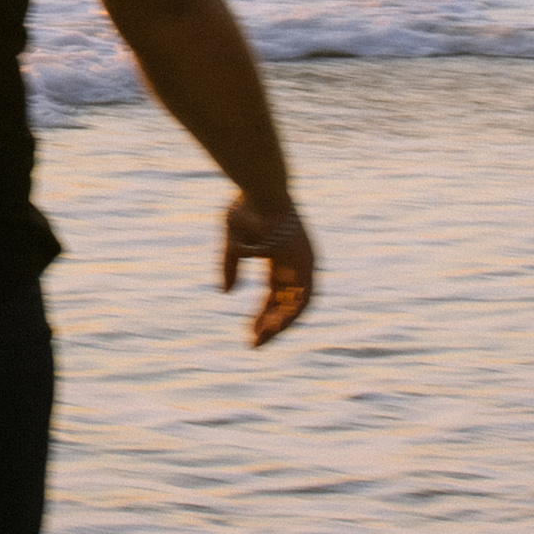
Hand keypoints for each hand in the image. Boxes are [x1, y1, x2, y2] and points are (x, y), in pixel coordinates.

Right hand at [223, 194, 314, 345]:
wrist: (259, 191)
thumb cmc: (246, 209)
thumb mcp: (233, 244)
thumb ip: (231, 267)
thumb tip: (227, 293)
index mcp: (279, 257)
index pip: (275, 293)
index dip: (263, 313)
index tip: (250, 331)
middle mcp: (295, 263)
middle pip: (286, 302)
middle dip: (270, 323)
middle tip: (255, 342)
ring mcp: (304, 264)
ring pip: (296, 305)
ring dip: (280, 324)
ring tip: (262, 340)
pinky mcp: (307, 265)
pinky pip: (303, 298)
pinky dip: (289, 315)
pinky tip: (273, 328)